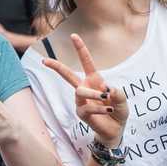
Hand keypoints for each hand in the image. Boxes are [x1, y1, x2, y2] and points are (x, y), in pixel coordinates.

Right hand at [43, 34, 128, 149]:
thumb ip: (118, 94)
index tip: (73, 35)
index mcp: (94, 80)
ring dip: (94, 94)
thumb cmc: (118, 112)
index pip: (86, 62)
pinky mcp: (81, 113)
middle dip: (56, 66)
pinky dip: (100, 108)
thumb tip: (108, 90)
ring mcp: (81, 101)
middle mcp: (85, 88)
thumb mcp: (122, 101)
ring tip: (106, 97)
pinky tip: (109, 110)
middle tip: (44, 60)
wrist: (116, 130)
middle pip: (67, 75)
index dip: (80, 49)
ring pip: (80, 91)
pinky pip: (87, 108)